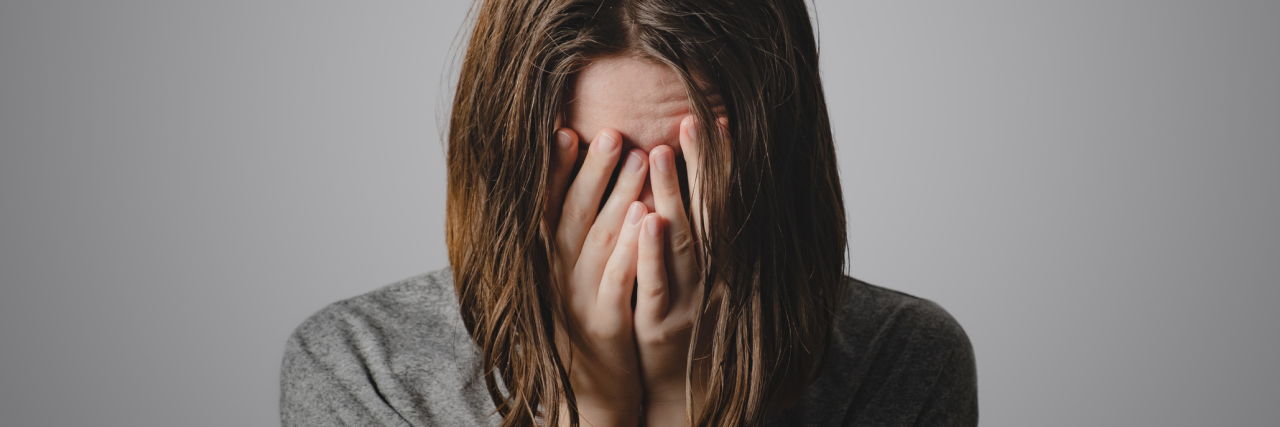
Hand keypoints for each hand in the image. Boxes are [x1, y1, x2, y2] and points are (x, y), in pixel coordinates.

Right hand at [543, 127, 649, 425]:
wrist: (588, 396)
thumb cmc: (585, 328)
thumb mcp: (568, 284)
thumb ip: (569, 241)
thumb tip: (572, 189)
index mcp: (550, 264)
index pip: (549, 208)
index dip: (557, 171)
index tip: (566, 130)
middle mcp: (560, 277)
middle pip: (575, 215)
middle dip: (592, 171)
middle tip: (611, 131)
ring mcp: (581, 300)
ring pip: (600, 240)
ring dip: (619, 196)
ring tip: (638, 157)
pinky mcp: (607, 323)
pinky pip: (620, 280)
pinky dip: (632, 247)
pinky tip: (648, 217)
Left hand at [633, 115, 716, 423]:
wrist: (684, 396)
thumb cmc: (689, 328)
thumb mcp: (699, 281)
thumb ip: (698, 235)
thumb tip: (690, 185)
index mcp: (717, 261)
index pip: (719, 201)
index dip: (718, 162)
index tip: (715, 119)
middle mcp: (710, 276)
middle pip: (707, 211)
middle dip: (701, 165)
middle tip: (691, 120)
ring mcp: (686, 299)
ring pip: (683, 241)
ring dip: (673, 196)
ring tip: (661, 152)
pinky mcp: (660, 324)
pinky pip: (656, 283)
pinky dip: (652, 252)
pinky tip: (646, 220)